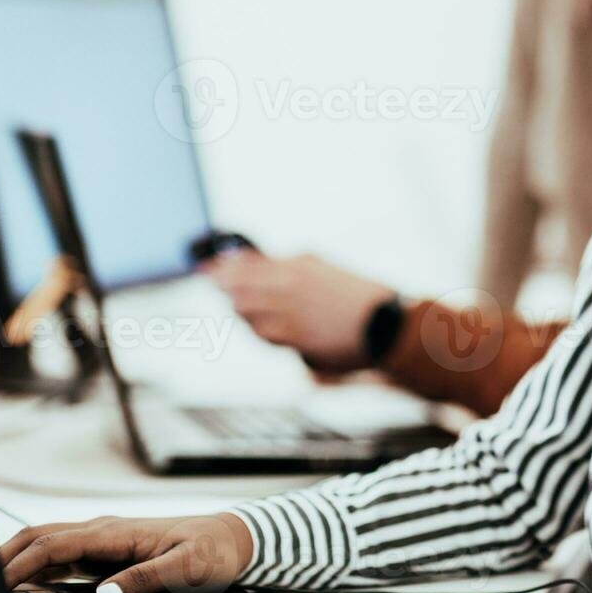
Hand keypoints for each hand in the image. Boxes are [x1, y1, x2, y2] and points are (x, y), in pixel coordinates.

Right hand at [0, 513, 252, 592]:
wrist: (232, 538)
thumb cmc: (212, 551)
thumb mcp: (187, 569)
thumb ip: (146, 579)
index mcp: (116, 531)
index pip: (56, 544)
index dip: (23, 563)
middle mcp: (105, 531)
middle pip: (42, 536)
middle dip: (6, 554)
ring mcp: (105, 541)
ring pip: (49, 545)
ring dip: (19, 560)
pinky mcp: (109, 553)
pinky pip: (66, 560)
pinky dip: (39, 570)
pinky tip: (28, 589)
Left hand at [206, 253, 394, 371]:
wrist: (385, 326)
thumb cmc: (361, 301)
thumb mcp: (328, 271)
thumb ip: (298, 269)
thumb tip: (272, 267)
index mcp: (299, 262)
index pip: (249, 260)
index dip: (223, 264)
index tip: (206, 265)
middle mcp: (290, 280)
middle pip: (240, 281)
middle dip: (222, 282)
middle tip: (209, 281)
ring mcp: (289, 306)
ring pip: (245, 306)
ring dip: (238, 307)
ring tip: (234, 305)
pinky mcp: (292, 332)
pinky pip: (259, 331)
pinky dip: (255, 329)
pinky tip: (257, 329)